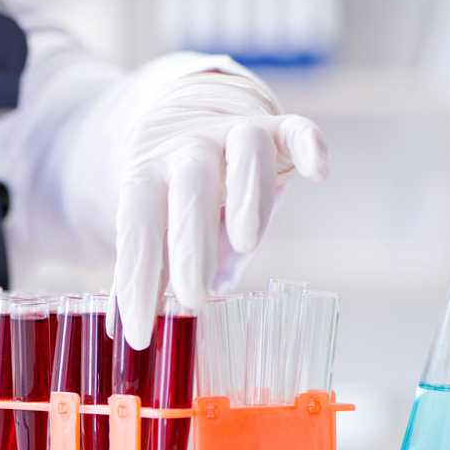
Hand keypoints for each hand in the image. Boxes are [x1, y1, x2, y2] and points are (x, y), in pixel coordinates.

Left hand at [110, 71, 329, 349]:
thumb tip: (131, 330)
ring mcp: (232, 135)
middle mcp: (188, 151)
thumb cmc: (168, 194)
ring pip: (245, 150)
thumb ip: (150, 269)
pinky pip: (296, 129)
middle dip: (191, 245)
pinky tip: (317, 174)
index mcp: (147, 177)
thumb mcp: (151, 226)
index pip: (138, 228)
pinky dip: (310, 147)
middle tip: (193, 298)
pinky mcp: (275, 128)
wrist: (186, 117)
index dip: (137, 280)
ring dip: (249, 194)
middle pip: (190, 189)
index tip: (138, 332)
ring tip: (248, 243)